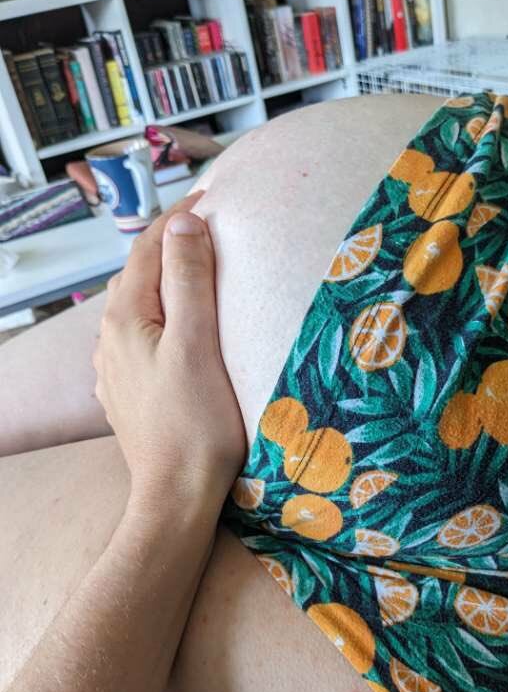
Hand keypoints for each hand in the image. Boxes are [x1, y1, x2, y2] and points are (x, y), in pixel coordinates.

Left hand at [93, 192, 245, 512]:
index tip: (214, 195)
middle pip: (140, 274)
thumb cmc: (195, 425)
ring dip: (166, 281)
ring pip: (140, 306)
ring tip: (199, 270)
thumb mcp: (196, 343)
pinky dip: (163, 316)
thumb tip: (184, 222)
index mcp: (125, 319)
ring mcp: (116, 368)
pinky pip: (142, 336)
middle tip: (212, 227)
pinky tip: (180, 328)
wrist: (176, 496)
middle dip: (171, 244)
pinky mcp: (128, 391)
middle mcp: (110, 338)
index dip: (180, 216)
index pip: (149, 247)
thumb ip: (189, 280)